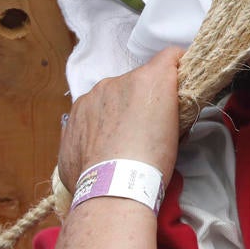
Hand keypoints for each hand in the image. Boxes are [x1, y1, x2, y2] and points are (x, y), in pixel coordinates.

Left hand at [58, 48, 183, 187]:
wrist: (112, 190)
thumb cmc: (152, 162)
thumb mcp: (178, 132)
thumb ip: (172, 108)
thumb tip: (169, 109)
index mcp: (147, 80)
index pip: (169, 58)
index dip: (177, 69)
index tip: (179, 85)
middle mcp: (115, 81)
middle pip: (134, 82)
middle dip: (141, 99)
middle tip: (146, 128)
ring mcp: (88, 99)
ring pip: (107, 99)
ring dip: (115, 113)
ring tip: (120, 143)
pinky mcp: (70, 121)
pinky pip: (87, 118)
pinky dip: (96, 129)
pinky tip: (103, 152)